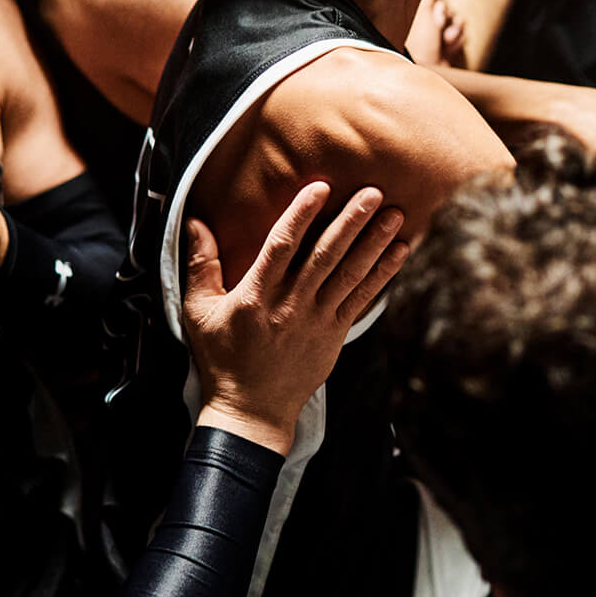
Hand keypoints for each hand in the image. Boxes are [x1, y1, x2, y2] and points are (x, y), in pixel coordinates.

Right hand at [182, 182, 410, 454]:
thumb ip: (201, 265)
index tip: (320, 187)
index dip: (301, 214)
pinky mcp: (335, 333)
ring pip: (350, 274)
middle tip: (373, 192)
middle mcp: (290, 304)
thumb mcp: (199, 312)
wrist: (251, 409)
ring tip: (395, 214)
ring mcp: (317, 319)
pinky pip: (363, 298)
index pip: (281, 246)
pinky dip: (382, 274)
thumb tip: (195, 222)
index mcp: (256, 295)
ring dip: (375, 242)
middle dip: (351, 221)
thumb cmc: (222, 359)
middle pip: (325, 255)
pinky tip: (399, 252)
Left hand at [407, 0, 468, 68]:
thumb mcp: (425, 13)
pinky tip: (448, 49)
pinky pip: (463, 37)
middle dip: (448, 18)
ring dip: (454, 32)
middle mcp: (434, 20)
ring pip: (460, 23)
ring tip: (444, 41)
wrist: (423, 67)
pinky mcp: (451, 46)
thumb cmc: (421, 40)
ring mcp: (443, 33)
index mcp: (425, 10)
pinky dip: (457, 42)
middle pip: (452, 8)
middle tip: (439, 27)